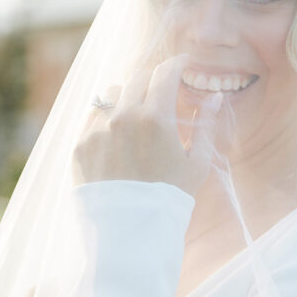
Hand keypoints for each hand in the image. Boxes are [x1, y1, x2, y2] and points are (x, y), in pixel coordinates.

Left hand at [71, 53, 222, 196]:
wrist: (131, 233)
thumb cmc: (170, 199)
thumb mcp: (197, 164)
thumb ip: (207, 125)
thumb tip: (216, 97)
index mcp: (156, 118)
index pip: (165, 72)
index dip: (177, 64)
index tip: (183, 66)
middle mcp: (123, 117)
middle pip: (138, 77)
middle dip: (154, 80)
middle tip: (163, 92)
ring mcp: (98, 129)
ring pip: (112, 92)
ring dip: (127, 95)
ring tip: (137, 114)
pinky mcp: (81, 144)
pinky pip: (93, 115)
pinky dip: (108, 115)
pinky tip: (118, 133)